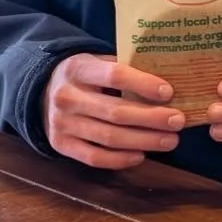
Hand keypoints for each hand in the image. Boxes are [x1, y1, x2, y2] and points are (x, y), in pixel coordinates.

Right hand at [43, 53, 182, 169]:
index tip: (169, 93)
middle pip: (115, 111)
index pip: (115, 75)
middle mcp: (66, 96)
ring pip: (108, 137)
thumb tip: (169, 81)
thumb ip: (125, 68)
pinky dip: (120, 159)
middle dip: (151, 118)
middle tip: (178, 121)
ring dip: (143, 141)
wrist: (42, 91)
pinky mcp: (60, 145)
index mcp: (78, 68)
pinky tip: (142, 155)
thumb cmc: (85, 75)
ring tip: (170, 140)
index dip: (143, 84)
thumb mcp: (97, 62)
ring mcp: (61, 123)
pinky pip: (94, 157)